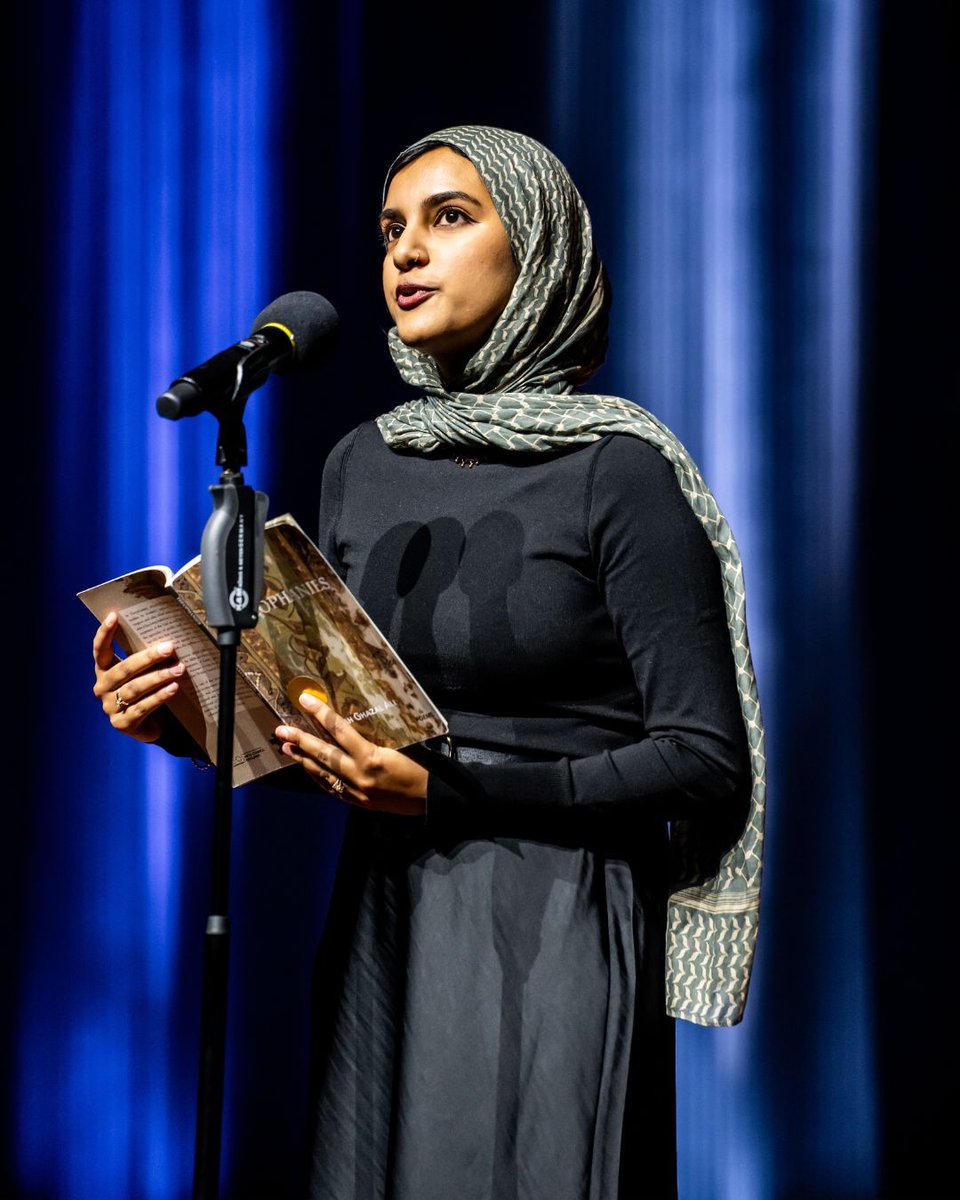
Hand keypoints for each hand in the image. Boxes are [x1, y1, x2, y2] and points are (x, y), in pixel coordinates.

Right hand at [92, 611, 184, 742]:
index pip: (100, 650)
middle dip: (148, 658)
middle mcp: (102, 688)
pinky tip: (173, 688)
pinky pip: (142, 707)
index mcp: (103, 671)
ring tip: (179, 669)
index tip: (114, 615)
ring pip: (135, 689)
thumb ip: (145, 658)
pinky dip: (159, 697)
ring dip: (159, 677)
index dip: (105, 633)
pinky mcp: (122, 723)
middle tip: (169, 647)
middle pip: (124, 669)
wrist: (150, 725)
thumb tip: (168, 635)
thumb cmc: (146, 691)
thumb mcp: (142, 673)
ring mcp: (110, 707)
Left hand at [276, 692, 427, 816]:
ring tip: (287, 749)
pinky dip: (318, 777)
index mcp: (372, 757)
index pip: (340, 731)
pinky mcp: (357, 802)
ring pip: (323, 773)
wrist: (429, 799)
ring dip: (303, 760)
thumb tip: (355, 722)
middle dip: (301, 741)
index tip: (305, 700)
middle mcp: (359, 775)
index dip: (321, 714)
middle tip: (281, 731)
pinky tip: (308, 768)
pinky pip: (331, 788)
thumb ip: (376, 737)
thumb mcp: (400, 745)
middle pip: (324, 754)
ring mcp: (355, 791)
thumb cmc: (420, 767)